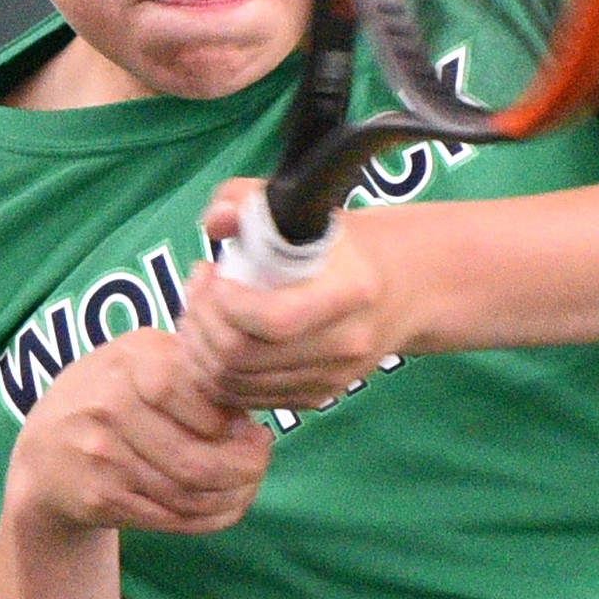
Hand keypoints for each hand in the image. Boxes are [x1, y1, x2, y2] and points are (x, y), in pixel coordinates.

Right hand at [7, 327, 273, 535]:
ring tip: (248, 482)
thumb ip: (192, 373)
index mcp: (129, 360)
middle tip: (260, 460)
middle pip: (195, 460)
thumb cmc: (113, 394)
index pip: (191, 395)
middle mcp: (109, 407)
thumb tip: (248, 417)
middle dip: (245, 468)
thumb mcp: (143, 359)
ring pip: (188, 496)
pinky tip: (226, 503)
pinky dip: (211, 516)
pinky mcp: (101, 498)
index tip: (251, 426)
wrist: (45, 449)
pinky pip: (172, 518)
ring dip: (233, 496)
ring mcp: (101, 457)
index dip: (229, 420)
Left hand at [180, 178, 399, 408]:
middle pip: (242, 357)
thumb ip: (249, 198)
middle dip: (201, 323)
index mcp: (352, 292)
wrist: (401, 286)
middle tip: (197, 292)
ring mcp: (331, 378)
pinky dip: (214, 374)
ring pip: (235, 384)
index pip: (274, 319)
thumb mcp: (302, 206)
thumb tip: (216, 222)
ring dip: (199, 349)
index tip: (214, 273)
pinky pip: (246, 399)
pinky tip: (213, 339)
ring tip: (200, 312)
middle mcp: (345, 344)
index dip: (225, 302)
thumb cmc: (341, 243)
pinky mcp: (316, 398)